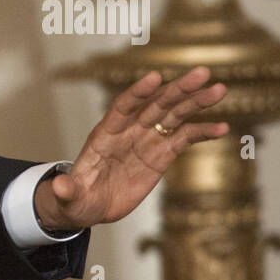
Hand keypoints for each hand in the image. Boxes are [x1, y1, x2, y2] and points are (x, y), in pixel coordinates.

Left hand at [35, 66, 228, 230]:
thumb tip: (59, 187)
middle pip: (154, 105)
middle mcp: (128, 132)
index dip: (137, 93)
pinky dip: (202, 132)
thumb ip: (67, 191)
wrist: (89, 206)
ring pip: (173, 115)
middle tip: (202, 73)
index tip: (155, 77)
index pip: (122, 108)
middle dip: (177, 89)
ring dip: (196, 102)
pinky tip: (221, 127)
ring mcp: (146, 141)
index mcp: (104, 135)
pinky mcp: (161, 155)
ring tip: (219, 90)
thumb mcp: (69, 198)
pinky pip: (184, 139)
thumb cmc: (76, 199)